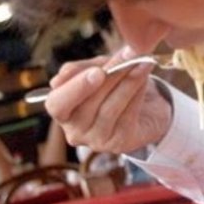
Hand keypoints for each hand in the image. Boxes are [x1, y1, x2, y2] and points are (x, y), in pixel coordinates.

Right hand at [44, 50, 171, 153]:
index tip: (98, 71)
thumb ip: (82, 68)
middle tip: (128, 59)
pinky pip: (128, 116)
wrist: (146, 106)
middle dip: (110, 78)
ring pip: (110, 109)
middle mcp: (75, 130)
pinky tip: (145, 78)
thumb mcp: (96, 69)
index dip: (76, 88)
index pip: (56, 104)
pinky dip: (137, 93)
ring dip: (128, 83)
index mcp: (62, 111)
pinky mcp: (119, 144)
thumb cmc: (114, 85)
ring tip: (141, 63)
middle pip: (87, 104)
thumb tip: (65, 72)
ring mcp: (96, 140)